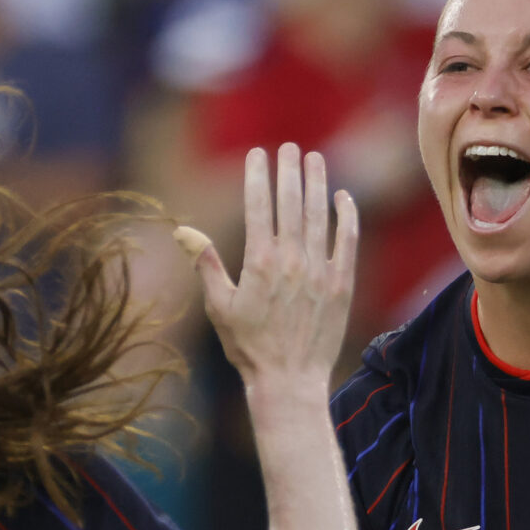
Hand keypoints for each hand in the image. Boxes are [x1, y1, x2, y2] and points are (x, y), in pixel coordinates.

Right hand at [178, 143, 357, 391]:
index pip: (258, 206)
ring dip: (317, 183)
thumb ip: (206, 264)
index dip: (258, 176)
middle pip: (290, 203)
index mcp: (259, 262)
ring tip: (315, 158)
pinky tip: (343, 196)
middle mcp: (291, 260)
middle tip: (289, 147)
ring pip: (319, 215)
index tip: (258, 153)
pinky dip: (346, 216)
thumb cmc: (249, 347)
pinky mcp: (341, 284)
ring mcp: (319, 270)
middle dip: (289, 171)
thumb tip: (183, 230)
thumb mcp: (220, 306)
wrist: (289, 381)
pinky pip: (347, 241)